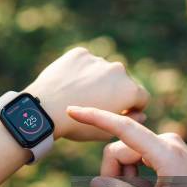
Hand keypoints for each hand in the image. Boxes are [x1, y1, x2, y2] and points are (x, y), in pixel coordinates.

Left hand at [25, 47, 148, 140]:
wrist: (44, 110)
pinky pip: (85, 62)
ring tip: (78, 95)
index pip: (141, 97)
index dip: (132, 107)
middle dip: (114, 90)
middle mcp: (118, 70)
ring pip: (102, 70)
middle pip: (122, 82)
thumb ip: (129, 121)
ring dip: (96, 80)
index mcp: (130, 90)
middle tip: (94, 103)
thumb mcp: (105, 132)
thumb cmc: (76, 126)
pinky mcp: (80, 53)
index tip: (119, 112)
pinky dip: (80, 70)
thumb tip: (141, 112)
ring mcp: (99, 59)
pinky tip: (68, 83)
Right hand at [67, 106, 186, 186]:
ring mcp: (167, 144)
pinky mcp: (168, 151)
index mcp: (164, 152)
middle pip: (119, 151)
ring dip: (126, 179)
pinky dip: (135, 177)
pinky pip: (138, 159)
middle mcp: (165, 141)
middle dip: (114, 176)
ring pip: (126, 156)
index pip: (123, 128)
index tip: (72, 109)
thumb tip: (95, 182)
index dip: (96, 117)